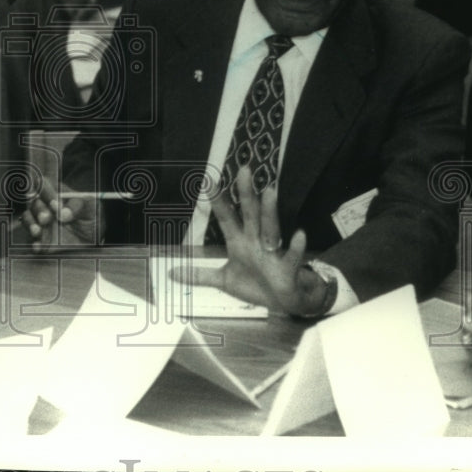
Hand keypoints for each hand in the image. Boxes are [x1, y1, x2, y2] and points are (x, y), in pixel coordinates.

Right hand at [20, 177, 100, 252]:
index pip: (44, 185)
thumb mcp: (91, 207)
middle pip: (34, 202)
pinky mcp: (41, 239)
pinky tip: (38, 246)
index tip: (51, 200)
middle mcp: (46, 206)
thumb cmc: (92, 217)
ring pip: (27, 218)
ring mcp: (41, 223)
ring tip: (37, 231)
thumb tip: (63, 213)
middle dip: (38, 210)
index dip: (44, 189)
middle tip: (46, 218)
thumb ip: (78, 206)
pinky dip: (34, 243)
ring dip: (30, 223)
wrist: (94, 241)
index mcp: (56, 194)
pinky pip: (31, 240)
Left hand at [172, 168, 330, 316]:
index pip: (226, 218)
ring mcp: (272, 253)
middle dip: (246, 194)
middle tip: (244, 170)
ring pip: (270, 228)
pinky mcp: (288, 268)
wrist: (284, 302)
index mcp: (239, 242)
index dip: (218, 201)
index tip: (209, 181)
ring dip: (269, 212)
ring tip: (270, 192)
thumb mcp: (224, 280)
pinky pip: (293, 256)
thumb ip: (199, 275)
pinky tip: (299, 235)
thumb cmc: (255, 284)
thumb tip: (171, 273)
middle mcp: (255, 241)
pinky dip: (296, 247)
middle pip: (250, 214)